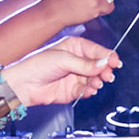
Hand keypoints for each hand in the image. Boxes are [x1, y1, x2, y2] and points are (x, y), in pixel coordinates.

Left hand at [6, 38, 121, 108]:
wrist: (23, 84)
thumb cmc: (37, 65)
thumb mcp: (63, 59)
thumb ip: (85, 64)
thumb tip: (104, 64)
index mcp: (75, 47)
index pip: (97, 50)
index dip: (107, 56)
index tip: (115, 62)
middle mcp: (77, 61)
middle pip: (99, 65)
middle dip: (105, 71)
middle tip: (108, 76)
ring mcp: (76, 75)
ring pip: (95, 79)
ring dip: (98, 82)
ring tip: (96, 84)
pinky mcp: (73, 90)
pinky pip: (87, 90)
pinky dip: (89, 91)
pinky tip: (88, 90)